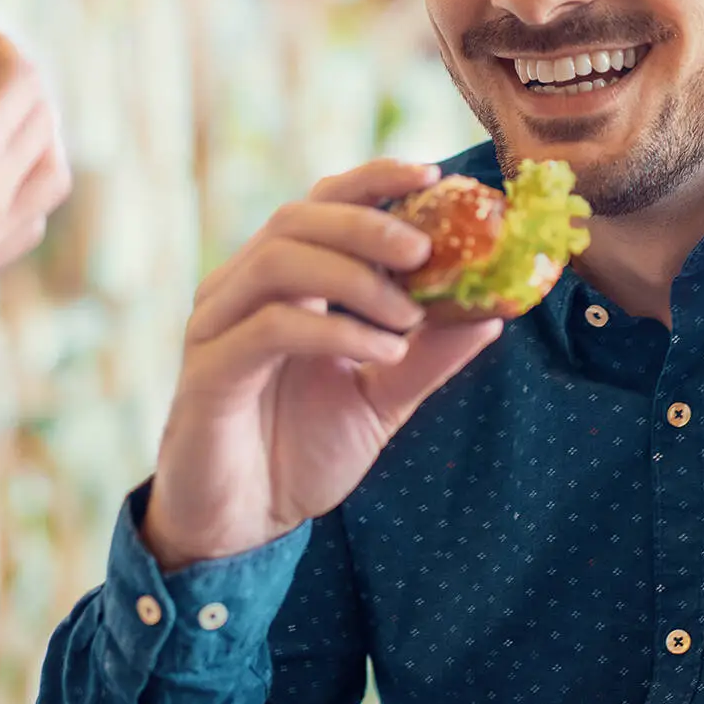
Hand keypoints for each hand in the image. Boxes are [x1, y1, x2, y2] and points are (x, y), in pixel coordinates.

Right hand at [143, 160, 500, 569]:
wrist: (241, 525)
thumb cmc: (300, 453)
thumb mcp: (382, 398)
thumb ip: (428, 355)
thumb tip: (494, 311)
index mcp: (280, 283)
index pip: (320, 205)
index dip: (372, 182)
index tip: (433, 178)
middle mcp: (241, 290)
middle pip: (297, 218)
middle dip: (368, 224)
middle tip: (427, 250)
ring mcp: (217, 326)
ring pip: (279, 261)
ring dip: (355, 277)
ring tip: (410, 317)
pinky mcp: (208, 371)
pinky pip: (269, 328)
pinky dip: (334, 330)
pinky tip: (382, 353)